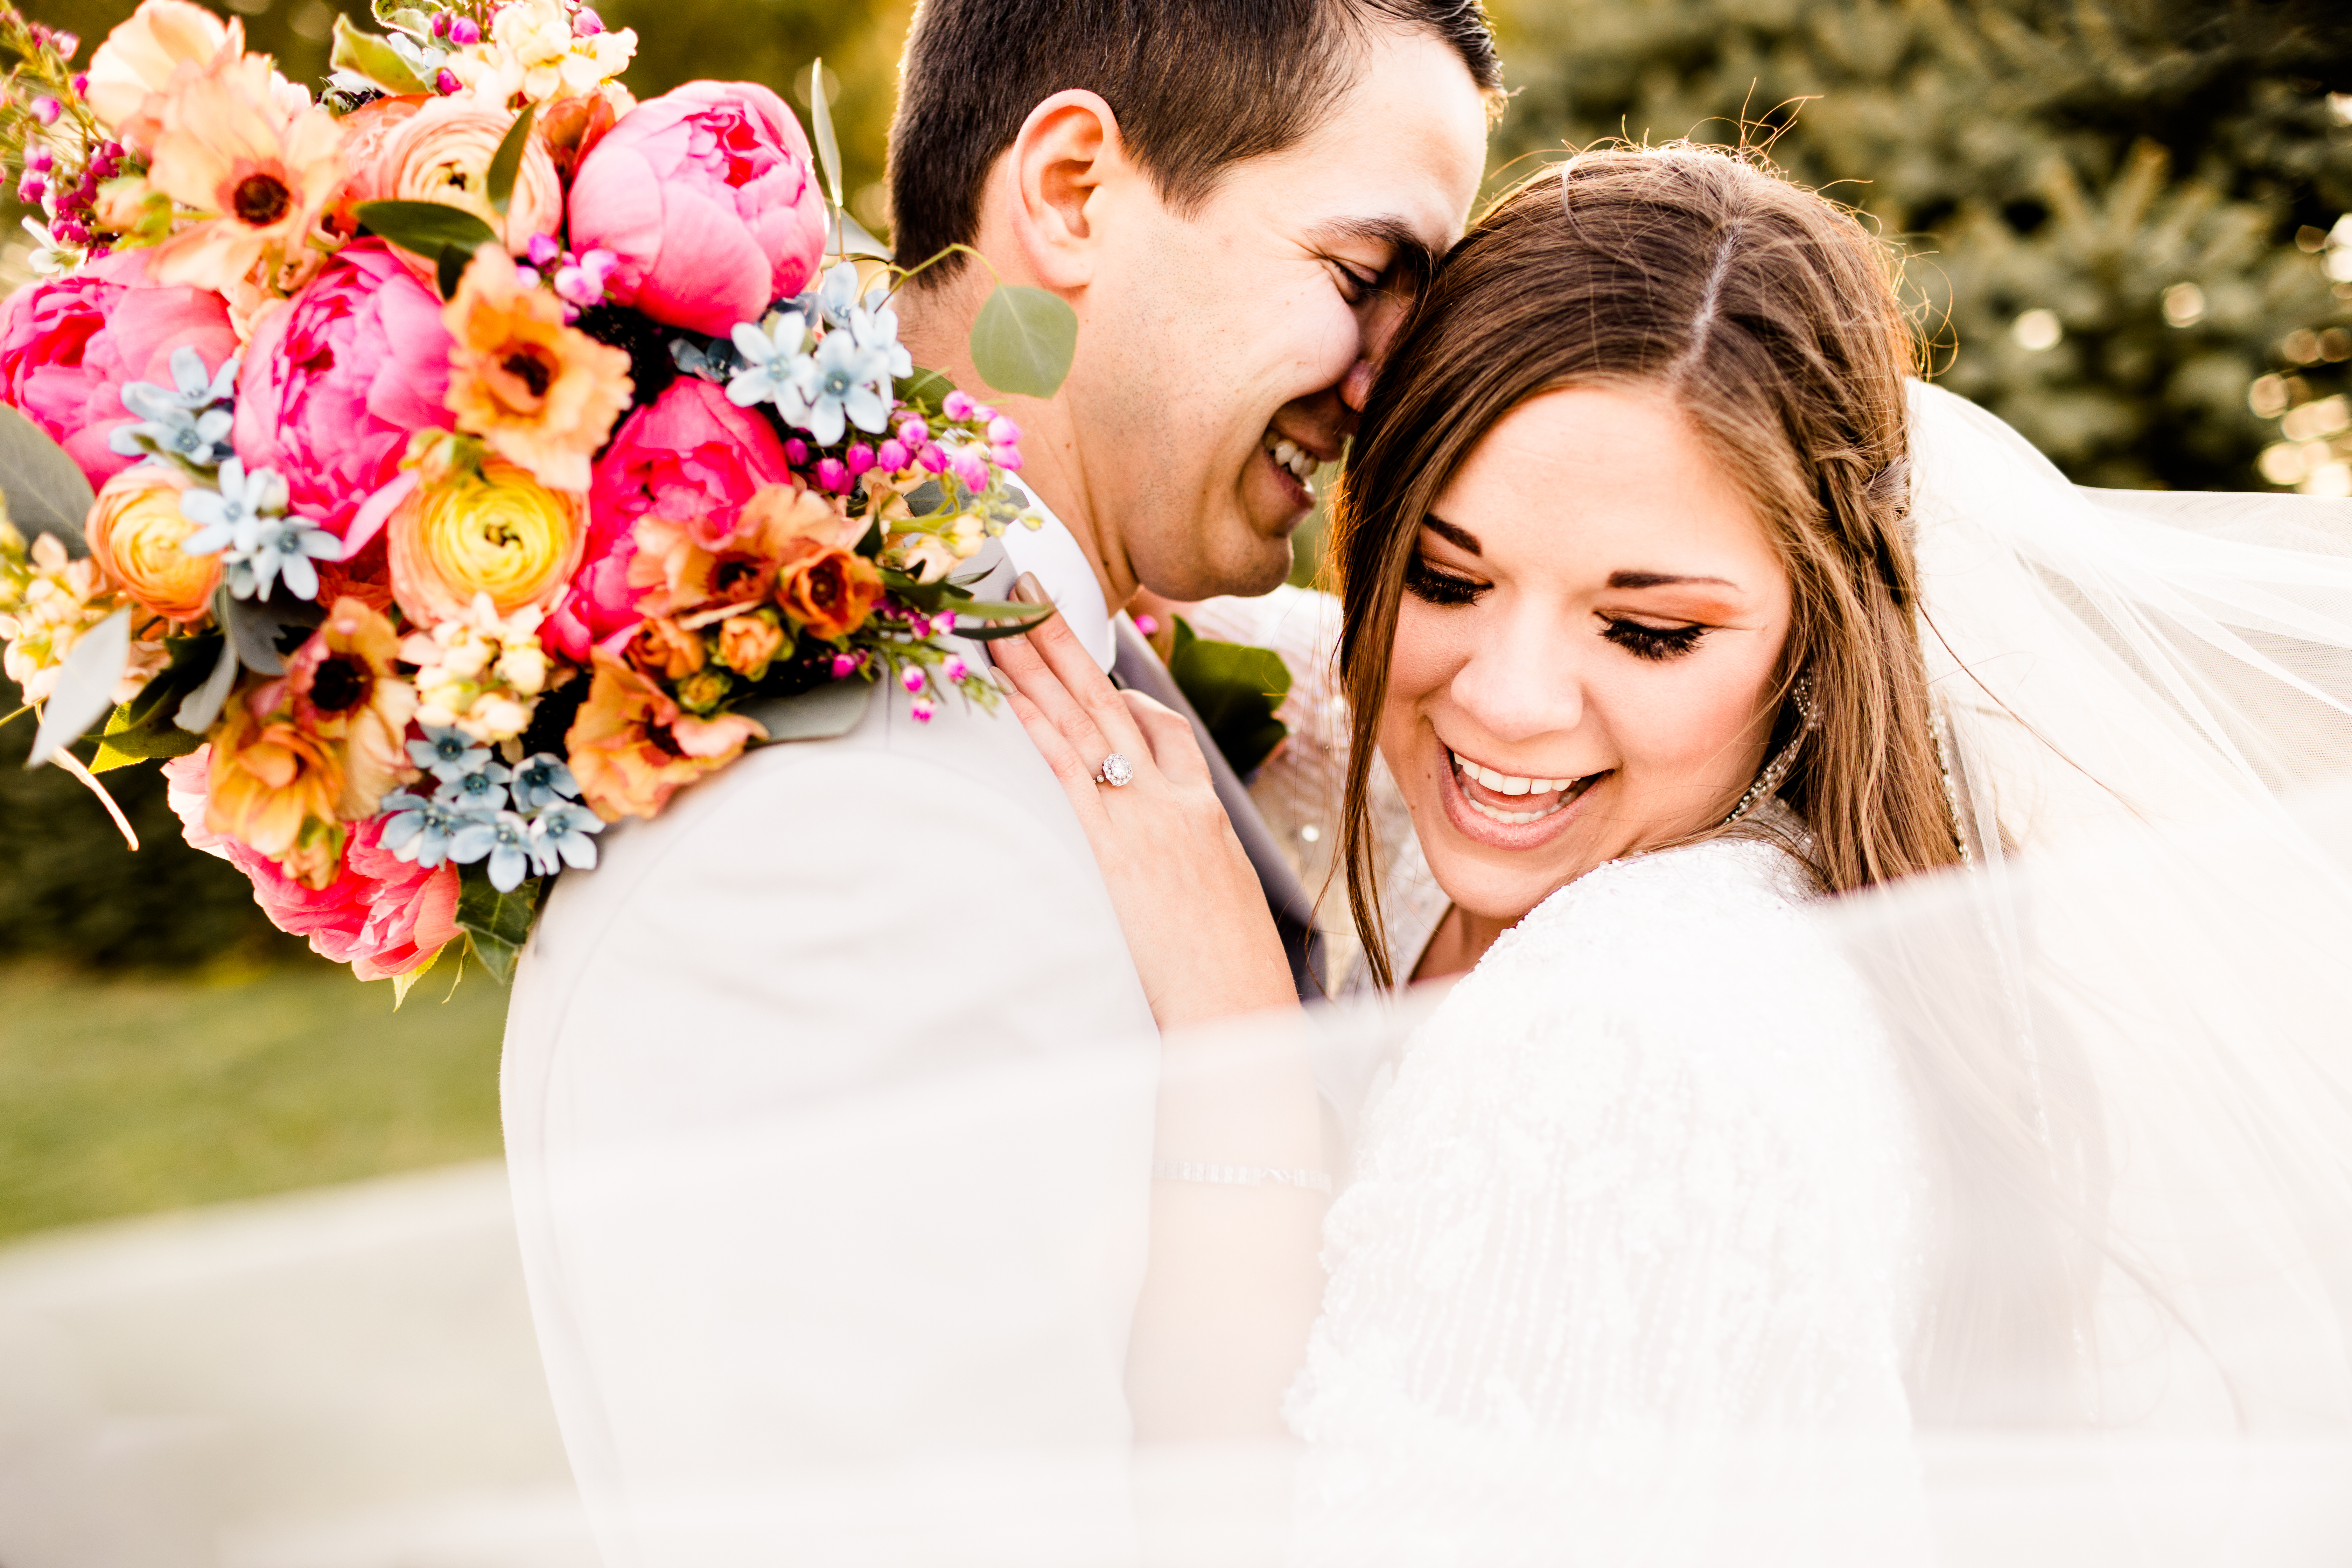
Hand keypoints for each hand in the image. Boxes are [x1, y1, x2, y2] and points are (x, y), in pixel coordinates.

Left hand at [993, 575, 1297, 1029]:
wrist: (1237, 1006)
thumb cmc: (1229, 971)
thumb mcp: (1220, 902)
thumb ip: (1191, 867)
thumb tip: (1170, 872)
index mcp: (1206, 811)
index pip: (1166, 728)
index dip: (1125, 690)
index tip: (1091, 663)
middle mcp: (1177, 799)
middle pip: (1114, 699)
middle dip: (1068, 640)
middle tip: (1028, 589)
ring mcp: (1146, 817)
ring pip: (1085, 719)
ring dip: (1038, 664)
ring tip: (998, 619)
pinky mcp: (1115, 845)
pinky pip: (1069, 769)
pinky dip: (1039, 726)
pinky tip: (1011, 695)